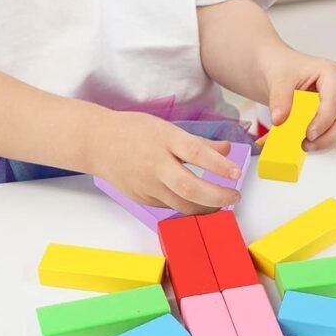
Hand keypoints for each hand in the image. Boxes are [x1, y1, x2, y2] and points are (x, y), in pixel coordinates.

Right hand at [89, 110, 241, 213]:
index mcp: (164, 139)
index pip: (196, 153)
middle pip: (189, 187)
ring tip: (221, 204)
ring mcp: (147, 185)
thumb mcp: (167, 128)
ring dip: (205, 208)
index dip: (218, 164)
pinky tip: (197, 202)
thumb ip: (199, 141)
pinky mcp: (142, 199)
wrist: (99, 144)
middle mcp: (156, 164)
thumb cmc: (135, 131)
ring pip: (181, 205)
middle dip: (216, 196)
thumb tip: (227, 150)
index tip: (237, 173)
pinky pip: (169, 206)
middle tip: (234, 197)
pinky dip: (186, 206)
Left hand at [265, 51, 335, 152]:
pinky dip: (323, 142)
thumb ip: (279, 99)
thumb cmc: (285, 69)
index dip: (324, 121)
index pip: (335, 101)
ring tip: (304, 145)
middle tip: (306, 145)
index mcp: (333, 73)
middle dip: (328, 137)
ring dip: (326, 142)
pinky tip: (307, 142)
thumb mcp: (278, 80)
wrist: (282, 71)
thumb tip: (279, 120)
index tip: (309, 135)